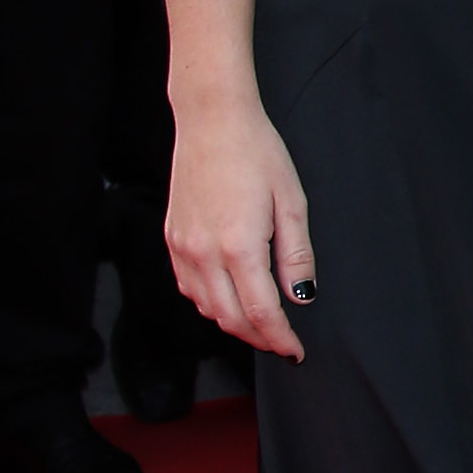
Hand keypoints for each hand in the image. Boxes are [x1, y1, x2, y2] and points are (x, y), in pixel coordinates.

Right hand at [167, 97, 316, 359]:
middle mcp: (204, 252)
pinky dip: (210, 302)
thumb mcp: (291, 203)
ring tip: (260, 323)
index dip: (280, 339)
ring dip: (233, 323)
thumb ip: (296, 256)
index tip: (295, 351)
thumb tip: (301, 296)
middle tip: (282, 343)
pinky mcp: (172, 238)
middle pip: (229, 319)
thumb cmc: (256, 153)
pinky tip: (229, 297)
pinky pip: (188, 287)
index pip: (260, 313)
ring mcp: (183, 246)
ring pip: (205, 307)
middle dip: (258, 338)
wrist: (212, 121)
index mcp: (239, 246)